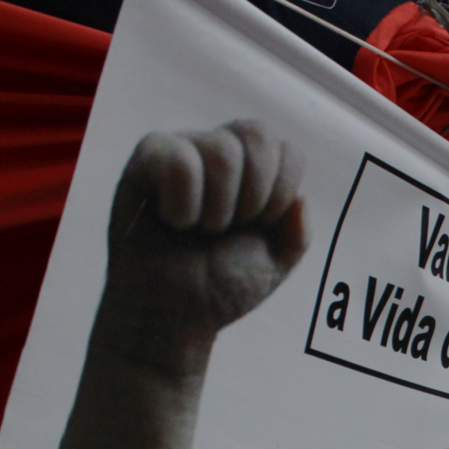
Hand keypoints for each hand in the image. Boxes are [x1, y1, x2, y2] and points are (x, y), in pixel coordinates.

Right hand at [103, 121, 308, 345]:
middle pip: (258, 135)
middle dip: (254, 196)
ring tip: (199, 229)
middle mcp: (221, 151)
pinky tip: (172, 220)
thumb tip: (300, 199)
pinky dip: (183, 206)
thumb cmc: (220, 284)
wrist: (176, 313)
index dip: (281, 192)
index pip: (288, 150)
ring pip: (222, 150)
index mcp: (256, 171)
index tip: (260, 226)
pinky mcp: (148, 158)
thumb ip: (298, 233)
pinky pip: (179, 161)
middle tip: (230, 228)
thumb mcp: (274, 263)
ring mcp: (185, 149)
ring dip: (218, 209)